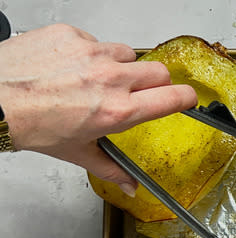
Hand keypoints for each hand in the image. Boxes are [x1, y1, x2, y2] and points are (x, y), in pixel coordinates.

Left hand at [0, 24, 196, 195]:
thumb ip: (112, 170)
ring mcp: (92, 53)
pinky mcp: (72, 35)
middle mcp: (110, 79)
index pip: (174, 97)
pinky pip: (96, 40)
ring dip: (122, 67)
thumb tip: (131, 187)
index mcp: (118, 111)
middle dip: (155, 82)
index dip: (187, 98)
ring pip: (128, 54)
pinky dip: (90, 53)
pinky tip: (73, 68)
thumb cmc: (32, 126)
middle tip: (137, 92)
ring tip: (98, 80)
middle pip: (159, 71)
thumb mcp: (77, 153)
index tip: (187, 99)